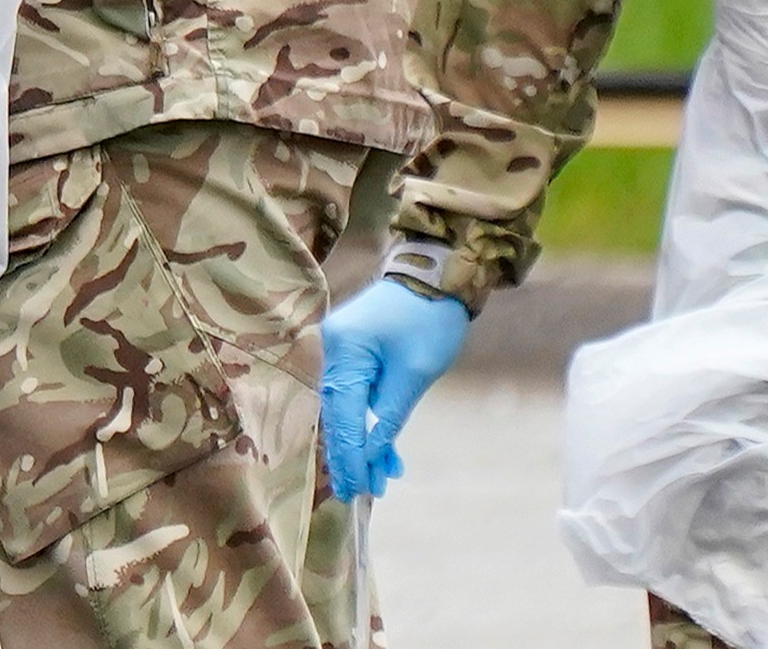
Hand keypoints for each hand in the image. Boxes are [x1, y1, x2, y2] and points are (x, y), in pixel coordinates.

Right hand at [319, 277, 471, 499]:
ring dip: (360, 441)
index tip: (358, 488)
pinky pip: (352, 393)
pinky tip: (381, 449)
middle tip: (362, 492)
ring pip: (344, 407)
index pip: (345, 414)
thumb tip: (372, 455)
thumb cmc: (430, 320)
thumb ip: (390, 416)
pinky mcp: (349, 351)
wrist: (436, 275)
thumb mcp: (416, 373)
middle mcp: (330, 348)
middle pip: (337, 413)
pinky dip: (365, 421)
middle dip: (351, 454)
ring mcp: (337, 348)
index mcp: (345, 350)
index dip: (351, 454)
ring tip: (378, 478)